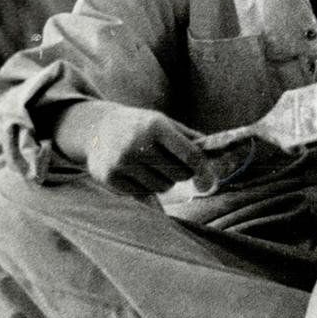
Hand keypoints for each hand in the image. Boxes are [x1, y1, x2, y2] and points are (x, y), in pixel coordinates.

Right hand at [70, 102, 210, 197]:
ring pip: (162, 187)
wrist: (97, 129)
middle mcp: (138, 144)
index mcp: (156, 126)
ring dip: (164, 181)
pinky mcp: (110, 178)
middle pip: (178, 175)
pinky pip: (142, 194)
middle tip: (171, 164)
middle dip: (181, 173)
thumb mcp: (165, 123)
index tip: (210, 183)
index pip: (189, 154)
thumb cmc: (141, 127)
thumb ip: (191, 139)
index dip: (203, 170)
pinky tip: (136, 173)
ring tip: (152, 167)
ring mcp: (121, 162)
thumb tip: (219, 156)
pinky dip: (145, 187)